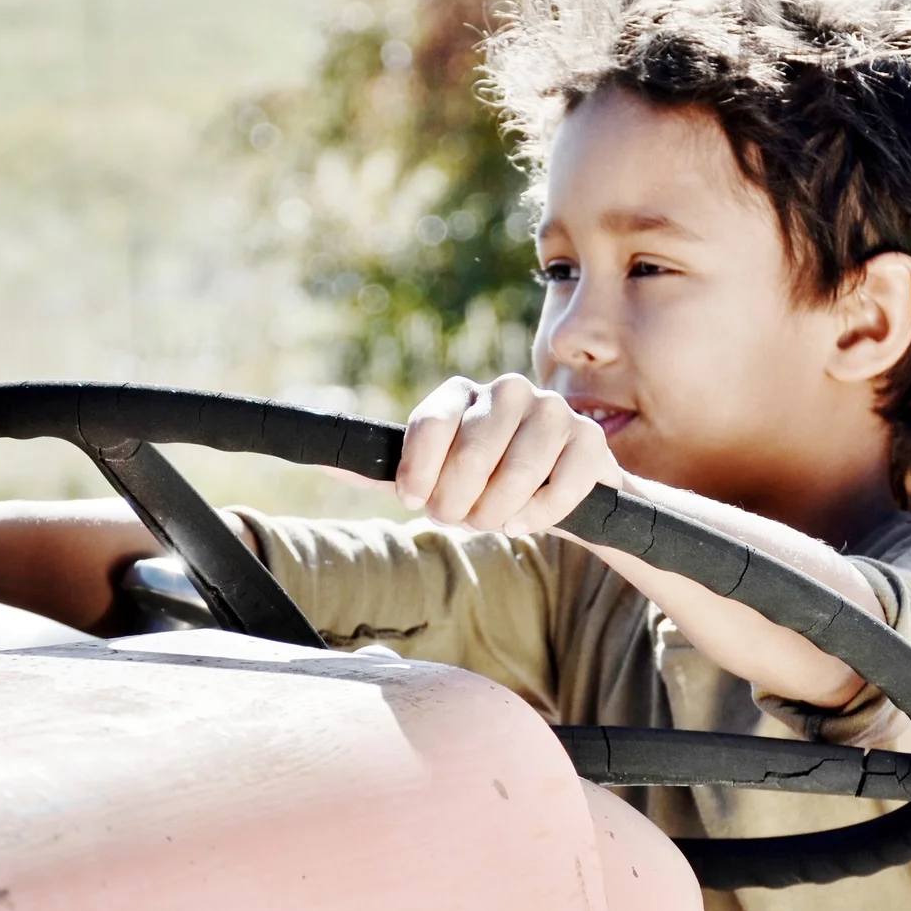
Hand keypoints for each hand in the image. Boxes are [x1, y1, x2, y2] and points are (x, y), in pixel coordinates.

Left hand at [397, 374, 620, 535]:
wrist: (555, 495)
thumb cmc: (482, 484)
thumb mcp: (429, 477)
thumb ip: (381, 470)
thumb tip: (323, 459)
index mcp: (460, 393)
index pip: (429, 425)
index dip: (418, 474)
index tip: (416, 501)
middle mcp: (507, 390)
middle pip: (470, 455)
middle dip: (457, 504)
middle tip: (458, 517)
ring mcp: (552, 410)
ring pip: (515, 474)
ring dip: (496, 514)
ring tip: (492, 520)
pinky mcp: (588, 440)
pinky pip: (557, 488)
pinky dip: (536, 517)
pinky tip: (525, 520)